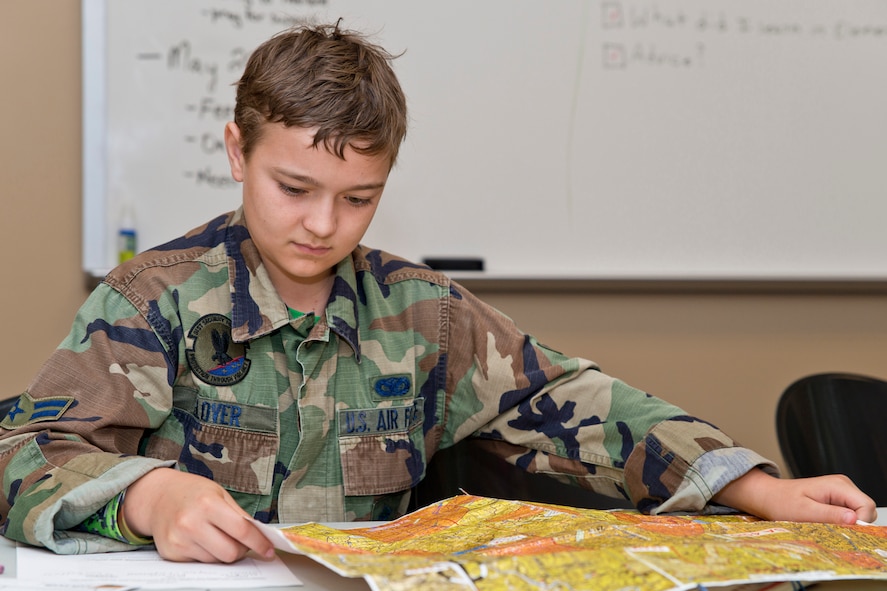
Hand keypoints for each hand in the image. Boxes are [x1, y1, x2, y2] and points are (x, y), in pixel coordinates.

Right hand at [120, 468, 275, 562]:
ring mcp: (179, 540)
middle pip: (230, 552)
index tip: (268, 549)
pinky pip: (200, 563)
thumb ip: (239, 515)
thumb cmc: (193, 493)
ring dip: (222, 553)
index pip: (241, 531)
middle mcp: (191, 523)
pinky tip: (200, 540)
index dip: (259, 542)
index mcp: (208, 504)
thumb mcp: (219, 494)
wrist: (158, 497)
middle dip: (240, 550)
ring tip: (216, 536)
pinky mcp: (171, 553)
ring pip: (216, 561)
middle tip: (240, 542)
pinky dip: (206, 555)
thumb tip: (260, 535)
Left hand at [713, 468, 877, 524]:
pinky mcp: (837, 498)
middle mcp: (843, 485)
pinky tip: (823, 520)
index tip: (844, 531)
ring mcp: (841, 491)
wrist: (768, 496)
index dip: (860, 522)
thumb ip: (830, 515)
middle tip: (829, 526)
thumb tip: (854, 519)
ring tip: (823, 521)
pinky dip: (840, 521)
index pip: (866, 505)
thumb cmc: (781, 502)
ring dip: (846, 523)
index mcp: (837, 485)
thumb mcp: (804, 512)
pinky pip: (849, 513)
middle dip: (853, 523)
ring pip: (859, 513)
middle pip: (866, 510)